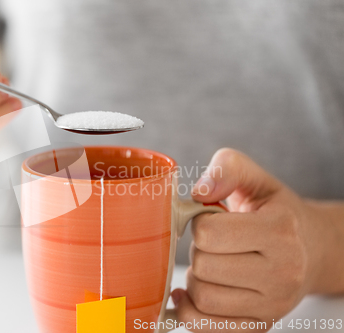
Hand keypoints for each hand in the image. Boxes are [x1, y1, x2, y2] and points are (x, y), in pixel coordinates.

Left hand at [171, 148, 338, 331]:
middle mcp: (283, 273)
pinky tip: (195, 292)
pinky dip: (190, 310)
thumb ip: (227, 169)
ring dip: (195, 279)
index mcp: (280, 231)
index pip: (209, 234)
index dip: (199, 222)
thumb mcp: (256, 179)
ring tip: (212, 264)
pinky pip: (205, 327)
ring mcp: (273, 305)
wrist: (311, 249)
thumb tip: (198, 192)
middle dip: (198, 250)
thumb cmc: (276, 212)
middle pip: (203, 267)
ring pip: (202, 298)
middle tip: (213, 244)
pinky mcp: (260, 325)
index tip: (210, 220)